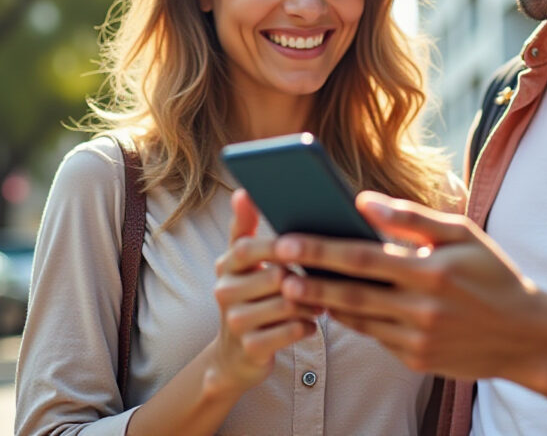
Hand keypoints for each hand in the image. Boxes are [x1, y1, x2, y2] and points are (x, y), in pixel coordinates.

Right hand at [208, 189, 319, 393]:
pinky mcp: (251, 348)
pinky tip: (309, 324)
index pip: (248, 247)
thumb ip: (244, 228)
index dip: (276, 245)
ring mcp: (235, 322)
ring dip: (311, 304)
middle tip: (322, 281)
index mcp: (226, 266)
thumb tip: (243, 191)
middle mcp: (224, 292)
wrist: (237, 355)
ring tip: (318, 303)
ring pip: (288, 304)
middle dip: (304, 279)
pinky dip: (307, 326)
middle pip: (277, 276)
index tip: (302, 243)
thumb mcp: (243, 265)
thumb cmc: (252, 298)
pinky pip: (292, 330)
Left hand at [272, 191, 546, 388]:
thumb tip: (364, 201)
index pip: (362, 258)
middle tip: (275, 269)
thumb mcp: (463, 234)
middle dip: (307, 281)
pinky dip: (353, 320)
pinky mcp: (415, 360)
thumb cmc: (494, 274)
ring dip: (323, 303)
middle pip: (348, 293)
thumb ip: (412, 217)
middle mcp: (419, 308)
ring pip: (356, 319)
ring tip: (295, 286)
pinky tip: (336, 305)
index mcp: (429, 271)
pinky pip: (374, 337)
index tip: (287, 239)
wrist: (527, 336)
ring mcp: (416, 339)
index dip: (320, 249)